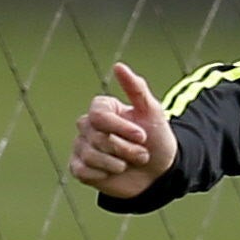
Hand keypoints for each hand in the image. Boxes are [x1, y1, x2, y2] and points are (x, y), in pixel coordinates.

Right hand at [69, 63, 175, 199]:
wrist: (160, 173)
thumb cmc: (156, 140)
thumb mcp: (153, 113)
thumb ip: (136, 89)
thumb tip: (118, 66)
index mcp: (101, 110)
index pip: (99, 116)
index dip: (122, 128)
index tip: (142, 136)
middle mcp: (87, 126)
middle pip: (97, 137)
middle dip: (126, 149)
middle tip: (142, 154)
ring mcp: (81, 146)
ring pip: (92, 156)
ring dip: (119, 164)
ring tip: (131, 163)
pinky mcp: (79, 168)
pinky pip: (83, 171)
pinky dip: (104, 174)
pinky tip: (114, 173)